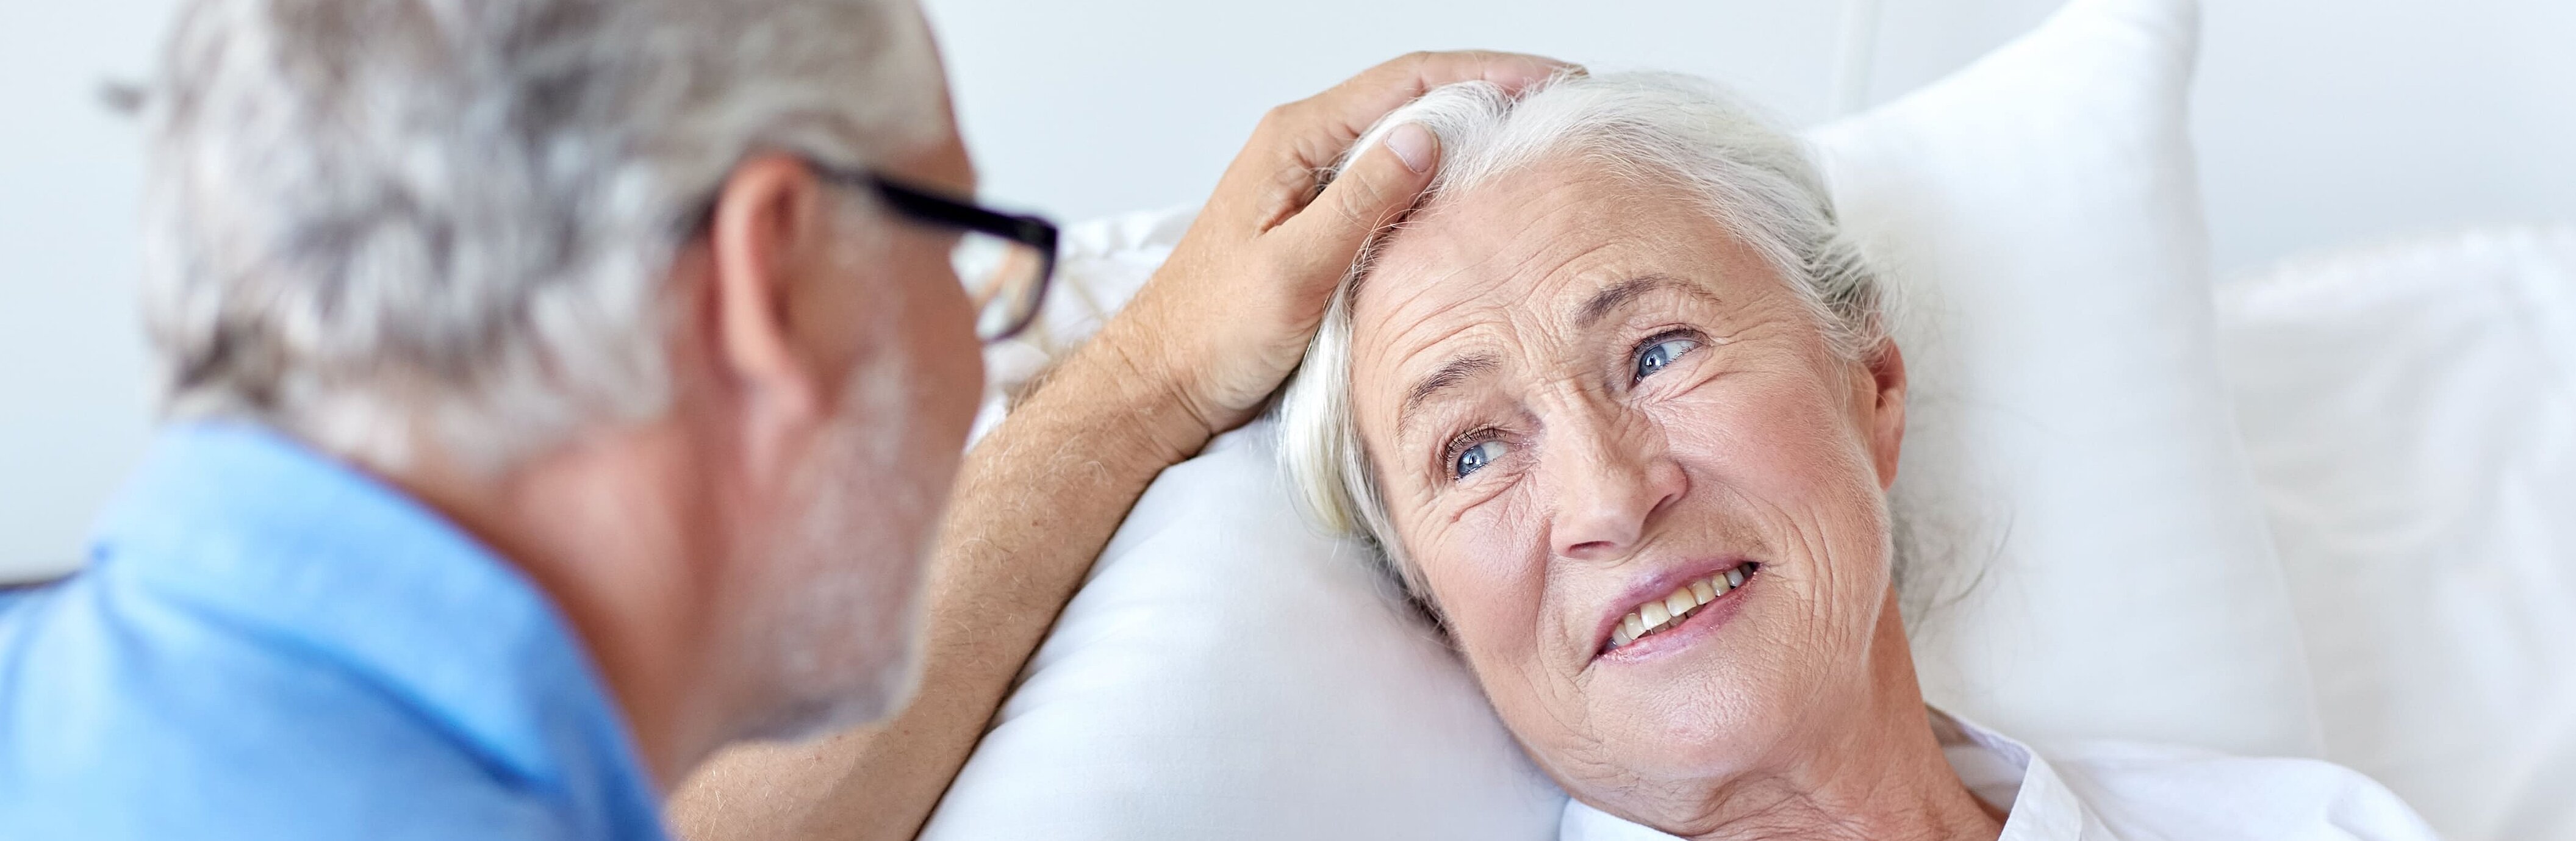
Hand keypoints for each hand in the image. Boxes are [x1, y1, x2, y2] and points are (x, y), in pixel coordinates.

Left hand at [1089, 50, 1573, 447]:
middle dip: (1493, 93)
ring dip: (1472, 132)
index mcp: (1296, 141)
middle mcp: (1305, 148)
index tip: (1553, 80)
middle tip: (1565, 107)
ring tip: (1539, 140)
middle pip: (1415, 95)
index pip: (1410, 80)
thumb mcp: (1294, 270)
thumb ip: (1361, 201)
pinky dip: (1443, 176)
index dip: (1489, 73)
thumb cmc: (1211, 334)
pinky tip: (1480, 193)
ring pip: (1407, 137)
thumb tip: (1428, 136)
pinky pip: (1392, 180)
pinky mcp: (1320, 220)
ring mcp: (1312, 182)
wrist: (1162, 383)